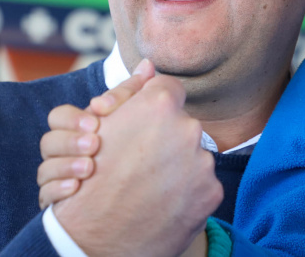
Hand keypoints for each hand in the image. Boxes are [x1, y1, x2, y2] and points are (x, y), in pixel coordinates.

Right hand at [38, 60, 154, 208]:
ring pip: (44, 170)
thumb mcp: (131, 123)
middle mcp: (64, 156)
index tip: (98, 118)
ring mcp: (59, 182)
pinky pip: (45, 198)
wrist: (128, 216)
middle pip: (49, 141)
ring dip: (66, 165)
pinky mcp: (59, 212)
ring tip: (89, 168)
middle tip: (94, 143)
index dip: (74, 117)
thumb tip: (148, 65)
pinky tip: (76, 189)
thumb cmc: (131, 161)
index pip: (60, 117)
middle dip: (70, 140)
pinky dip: (59, 191)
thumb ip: (135, 95)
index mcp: (77, 133)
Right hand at [52, 74, 222, 256]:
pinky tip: (161, 201)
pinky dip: (184, 190)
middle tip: (139, 161)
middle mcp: (188, 128)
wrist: (97, 243)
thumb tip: (150, 65)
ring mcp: (203, 162)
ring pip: (192, 153)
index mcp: (160, 105)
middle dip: (163, 138)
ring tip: (147, 186)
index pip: (168, 88)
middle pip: (181, 122)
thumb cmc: (92, 179)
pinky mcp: (212, 192)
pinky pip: (201, 181)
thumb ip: (131, 91)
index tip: (140, 124)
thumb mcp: (102, 127)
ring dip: (174, 165)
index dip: (151, 106)